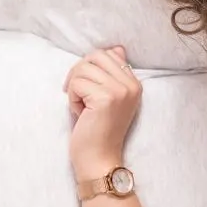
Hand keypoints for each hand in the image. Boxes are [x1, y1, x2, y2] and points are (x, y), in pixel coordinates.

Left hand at [64, 47, 141, 179]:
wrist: (100, 157)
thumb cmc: (99, 129)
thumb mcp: (110, 97)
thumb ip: (113, 73)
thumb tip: (116, 48)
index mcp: (135, 84)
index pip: (109, 54)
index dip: (90, 68)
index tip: (88, 89)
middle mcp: (131, 85)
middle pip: (95, 56)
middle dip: (79, 72)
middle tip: (78, 94)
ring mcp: (120, 91)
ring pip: (83, 68)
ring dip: (74, 87)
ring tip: (81, 106)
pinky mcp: (105, 98)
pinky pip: (77, 83)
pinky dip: (71, 98)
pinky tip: (80, 112)